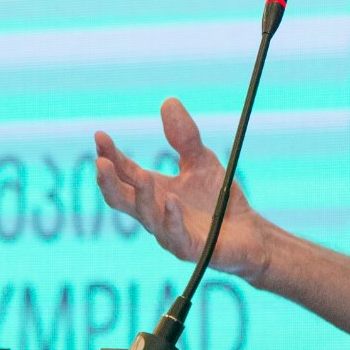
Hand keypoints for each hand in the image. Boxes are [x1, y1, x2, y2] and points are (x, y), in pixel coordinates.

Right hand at [94, 99, 269, 283]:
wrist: (248, 233)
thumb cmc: (218, 200)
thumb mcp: (201, 160)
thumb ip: (184, 136)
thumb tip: (168, 101)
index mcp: (152, 191)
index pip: (124, 172)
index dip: (110, 155)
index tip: (100, 135)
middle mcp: (154, 213)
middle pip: (121, 199)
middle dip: (108, 182)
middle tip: (100, 163)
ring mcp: (169, 233)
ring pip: (147, 217)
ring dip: (143, 197)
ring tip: (142, 176)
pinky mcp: (190, 248)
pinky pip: (176, 235)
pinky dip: (172, 219)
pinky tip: (173, 201)